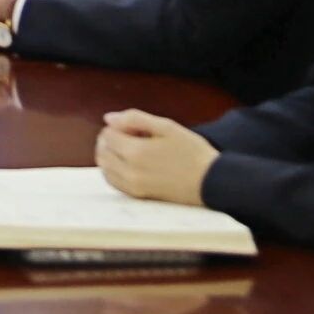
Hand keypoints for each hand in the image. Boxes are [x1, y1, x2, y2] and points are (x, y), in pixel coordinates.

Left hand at [97, 109, 218, 206]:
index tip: (137, 127)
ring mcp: (132, 186)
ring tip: (131, 149)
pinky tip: (129, 164)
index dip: (119, 126)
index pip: (107, 134)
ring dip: (110, 155)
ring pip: (104, 168)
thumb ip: (134, 118)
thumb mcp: (167, 126)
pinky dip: (114, 170)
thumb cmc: (192, 152)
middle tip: (133, 136)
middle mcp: (129, 171)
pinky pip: (113, 182)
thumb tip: (108, 118)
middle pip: (102, 151)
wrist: (211, 181)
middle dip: (111, 139)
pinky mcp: (138, 196)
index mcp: (135, 152)